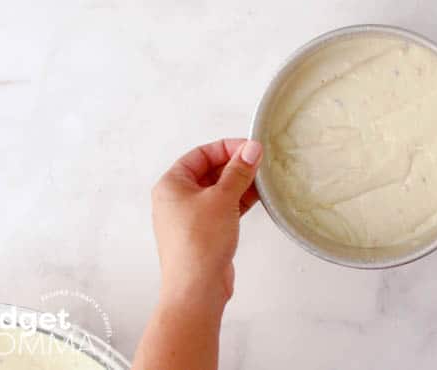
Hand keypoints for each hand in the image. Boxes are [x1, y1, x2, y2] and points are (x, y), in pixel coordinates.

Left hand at [151, 138, 262, 305]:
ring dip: (240, 183)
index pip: (200, 154)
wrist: (197, 289)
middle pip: (210, 171)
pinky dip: (240, 201)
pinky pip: (224, 208)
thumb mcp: (222, 199)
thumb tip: (251, 148)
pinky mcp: (206, 232)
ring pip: (219, 190)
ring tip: (264, 178)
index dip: (226, 148)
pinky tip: (259, 197)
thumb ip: (238, 172)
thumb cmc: (200, 242)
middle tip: (261, 162)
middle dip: (236, 165)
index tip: (251, 148)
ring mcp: (191, 217)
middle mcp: (178, 198)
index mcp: (172, 184)